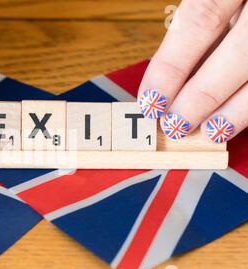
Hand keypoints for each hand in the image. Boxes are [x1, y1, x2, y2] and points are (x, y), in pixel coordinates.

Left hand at [138, 0, 247, 142]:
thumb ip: (204, 17)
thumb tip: (171, 72)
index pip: (201, 19)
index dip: (172, 65)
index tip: (150, 98)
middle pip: (242, 54)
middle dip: (204, 96)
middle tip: (176, 124)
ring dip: (240, 108)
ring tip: (212, 131)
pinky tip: (242, 113)